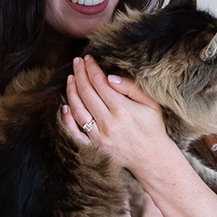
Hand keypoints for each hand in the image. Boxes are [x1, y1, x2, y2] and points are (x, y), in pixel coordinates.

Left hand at [62, 57, 172, 174]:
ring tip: (71, 78)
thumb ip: (131, 88)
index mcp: (123, 109)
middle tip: (77, 62)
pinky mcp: (94, 147)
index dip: (92, 68)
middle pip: (87, 92)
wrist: (151, 157)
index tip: (88, 59)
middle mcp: (109, 123)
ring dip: (71, 91)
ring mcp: (99, 136)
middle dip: (80, 74)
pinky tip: (65, 105)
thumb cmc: (152, 127)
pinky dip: (67, 119)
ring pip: (78, 110)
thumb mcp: (150, 103)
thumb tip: (109, 77)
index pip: (100, 82)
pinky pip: (75, 132)